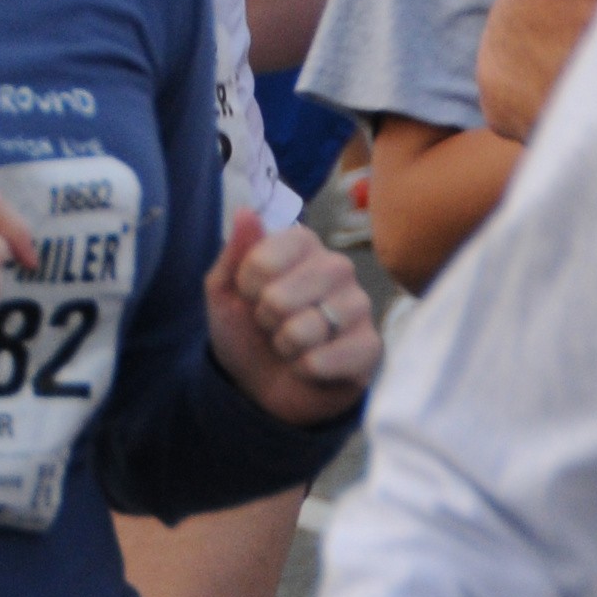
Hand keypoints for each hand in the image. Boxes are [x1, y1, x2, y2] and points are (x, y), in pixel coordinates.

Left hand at [207, 218, 378, 422]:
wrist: (262, 385)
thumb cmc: (245, 329)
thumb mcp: (224, 291)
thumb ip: (235, 252)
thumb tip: (246, 211)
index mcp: (303, 245)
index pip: (265, 255)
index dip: (247, 285)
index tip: (249, 296)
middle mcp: (338, 268)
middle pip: (283, 295)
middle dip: (266, 319)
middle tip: (272, 325)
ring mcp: (359, 306)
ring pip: (308, 328)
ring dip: (286, 345)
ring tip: (291, 344)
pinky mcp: (371, 347)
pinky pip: (330, 358)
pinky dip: (307, 368)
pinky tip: (309, 366)